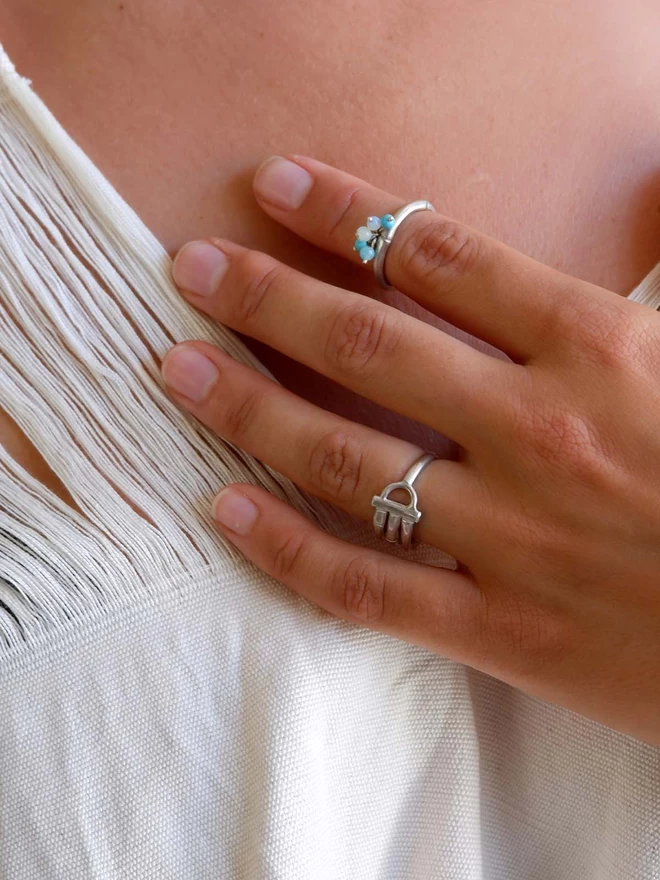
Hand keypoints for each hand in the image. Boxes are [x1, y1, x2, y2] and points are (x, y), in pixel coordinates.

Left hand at [161, 156, 659, 744]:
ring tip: (175, 367)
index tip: (273, 186)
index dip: (343, 210)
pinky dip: (285, 548)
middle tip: (189, 268)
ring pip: (344, 457)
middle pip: (364, 342)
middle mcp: (537, 430)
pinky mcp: (500, 629)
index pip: (437, 253)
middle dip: (264, 294)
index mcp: (596, 350)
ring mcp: (510, 535)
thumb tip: (651, 162)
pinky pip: (365, 586)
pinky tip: (223, 509)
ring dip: (246, 406)